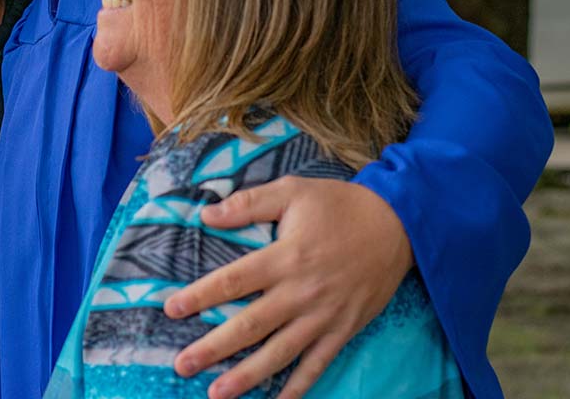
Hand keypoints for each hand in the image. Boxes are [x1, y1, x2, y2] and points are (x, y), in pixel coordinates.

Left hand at [164, 177, 413, 398]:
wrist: (399, 224)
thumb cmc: (339, 205)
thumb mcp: (292, 191)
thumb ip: (248, 202)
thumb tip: (206, 214)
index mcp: (284, 257)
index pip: (232, 281)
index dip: (199, 296)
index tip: (170, 310)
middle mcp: (301, 292)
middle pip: (250, 325)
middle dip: (213, 348)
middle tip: (182, 365)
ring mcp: (324, 315)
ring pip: (279, 353)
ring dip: (247, 376)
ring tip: (217, 393)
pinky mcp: (344, 329)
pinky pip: (318, 364)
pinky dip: (298, 387)